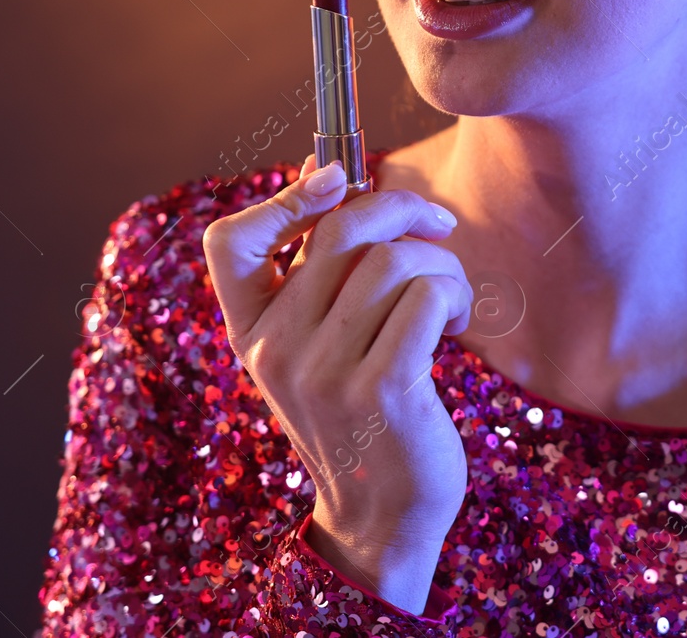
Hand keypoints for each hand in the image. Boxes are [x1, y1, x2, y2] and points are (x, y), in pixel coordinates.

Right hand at [201, 154, 472, 614]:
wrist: (381, 516)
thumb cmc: (362, 413)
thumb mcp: (320, 346)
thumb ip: (319, 272)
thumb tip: (327, 171)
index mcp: (252, 333)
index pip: (229, 243)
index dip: (283, 197)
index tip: (337, 179)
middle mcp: (277, 349)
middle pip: (340, 228)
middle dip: (403, 209)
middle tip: (439, 228)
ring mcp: (326, 371)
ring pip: (394, 260)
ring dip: (442, 263)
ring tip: (451, 298)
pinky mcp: (383, 388)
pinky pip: (427, 295)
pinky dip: (455, 294)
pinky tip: (456, 324)